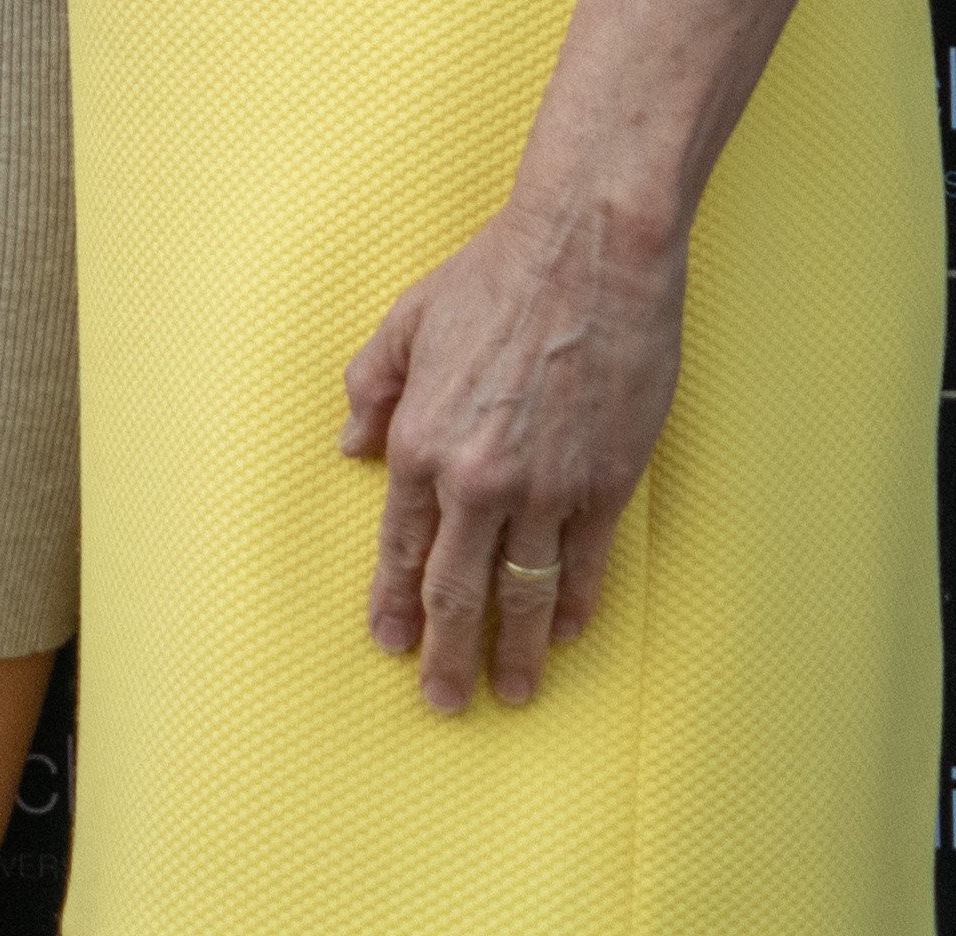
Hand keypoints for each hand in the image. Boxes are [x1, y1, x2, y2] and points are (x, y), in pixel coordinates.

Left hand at [337, 187, 684, 713]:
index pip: (402, 545)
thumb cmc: (494, 277)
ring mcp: (546, 489)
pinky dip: (578, 605)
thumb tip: (350, 443)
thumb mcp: (407, 322)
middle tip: (446, 700)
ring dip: (519, 650)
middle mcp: (479, 479)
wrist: (588, 254)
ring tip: (515, 690)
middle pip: (458, 589)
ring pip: (526, 593)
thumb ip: (372, 388)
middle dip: (448, 653)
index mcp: (422, 442)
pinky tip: (572, 632)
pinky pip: (587, 564)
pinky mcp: (605, 483)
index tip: (392, 641)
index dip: (395, 600)